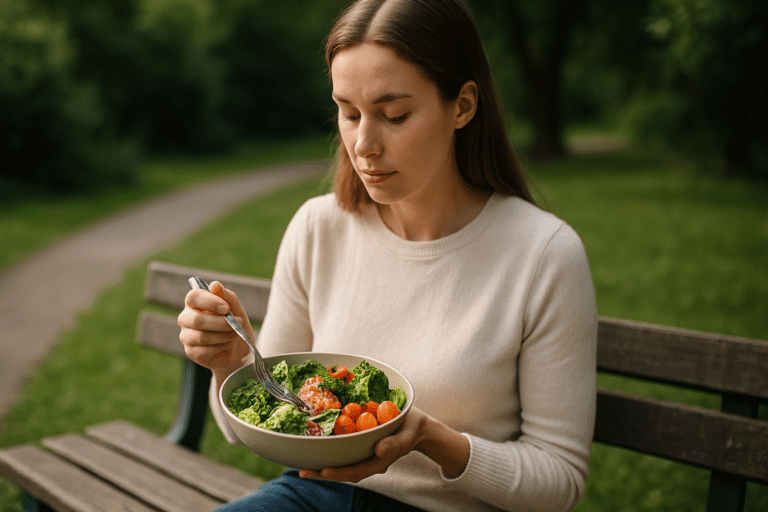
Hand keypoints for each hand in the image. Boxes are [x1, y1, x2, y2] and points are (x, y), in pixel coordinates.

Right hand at [177, 281, 251, 383]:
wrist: (240, 346)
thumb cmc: (234, 322)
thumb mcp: (235, 307)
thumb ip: (226, 296)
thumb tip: (214, 285)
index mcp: (195, 303)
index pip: (193, 297)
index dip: (209, 302)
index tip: (226, 308)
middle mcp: (186, 318)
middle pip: (196, 319)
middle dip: (221, 322)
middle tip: (238, 322)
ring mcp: (186, 336)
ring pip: (201, 337)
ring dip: (224, 335)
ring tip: (235, 333)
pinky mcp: (191, 352)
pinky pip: (204, 351)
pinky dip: (221, 347)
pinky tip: (226, 344)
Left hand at [299, 408, 429, 482]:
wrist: (415, 425)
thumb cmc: (412, 427)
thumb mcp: (407, 434)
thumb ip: (395, 443)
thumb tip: (379, 449)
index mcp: (379, 461)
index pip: (356, 471)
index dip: (339, 472)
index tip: (324, 471)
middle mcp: (368, 461)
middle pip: (343, 472)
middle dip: (322, 473)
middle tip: (302, 471)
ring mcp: (364, 456)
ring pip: (341, 464)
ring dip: (321, 465)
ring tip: (302, 464)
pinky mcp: (360, 447)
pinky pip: (343, 453)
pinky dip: (329, 452)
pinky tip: (314, 448)